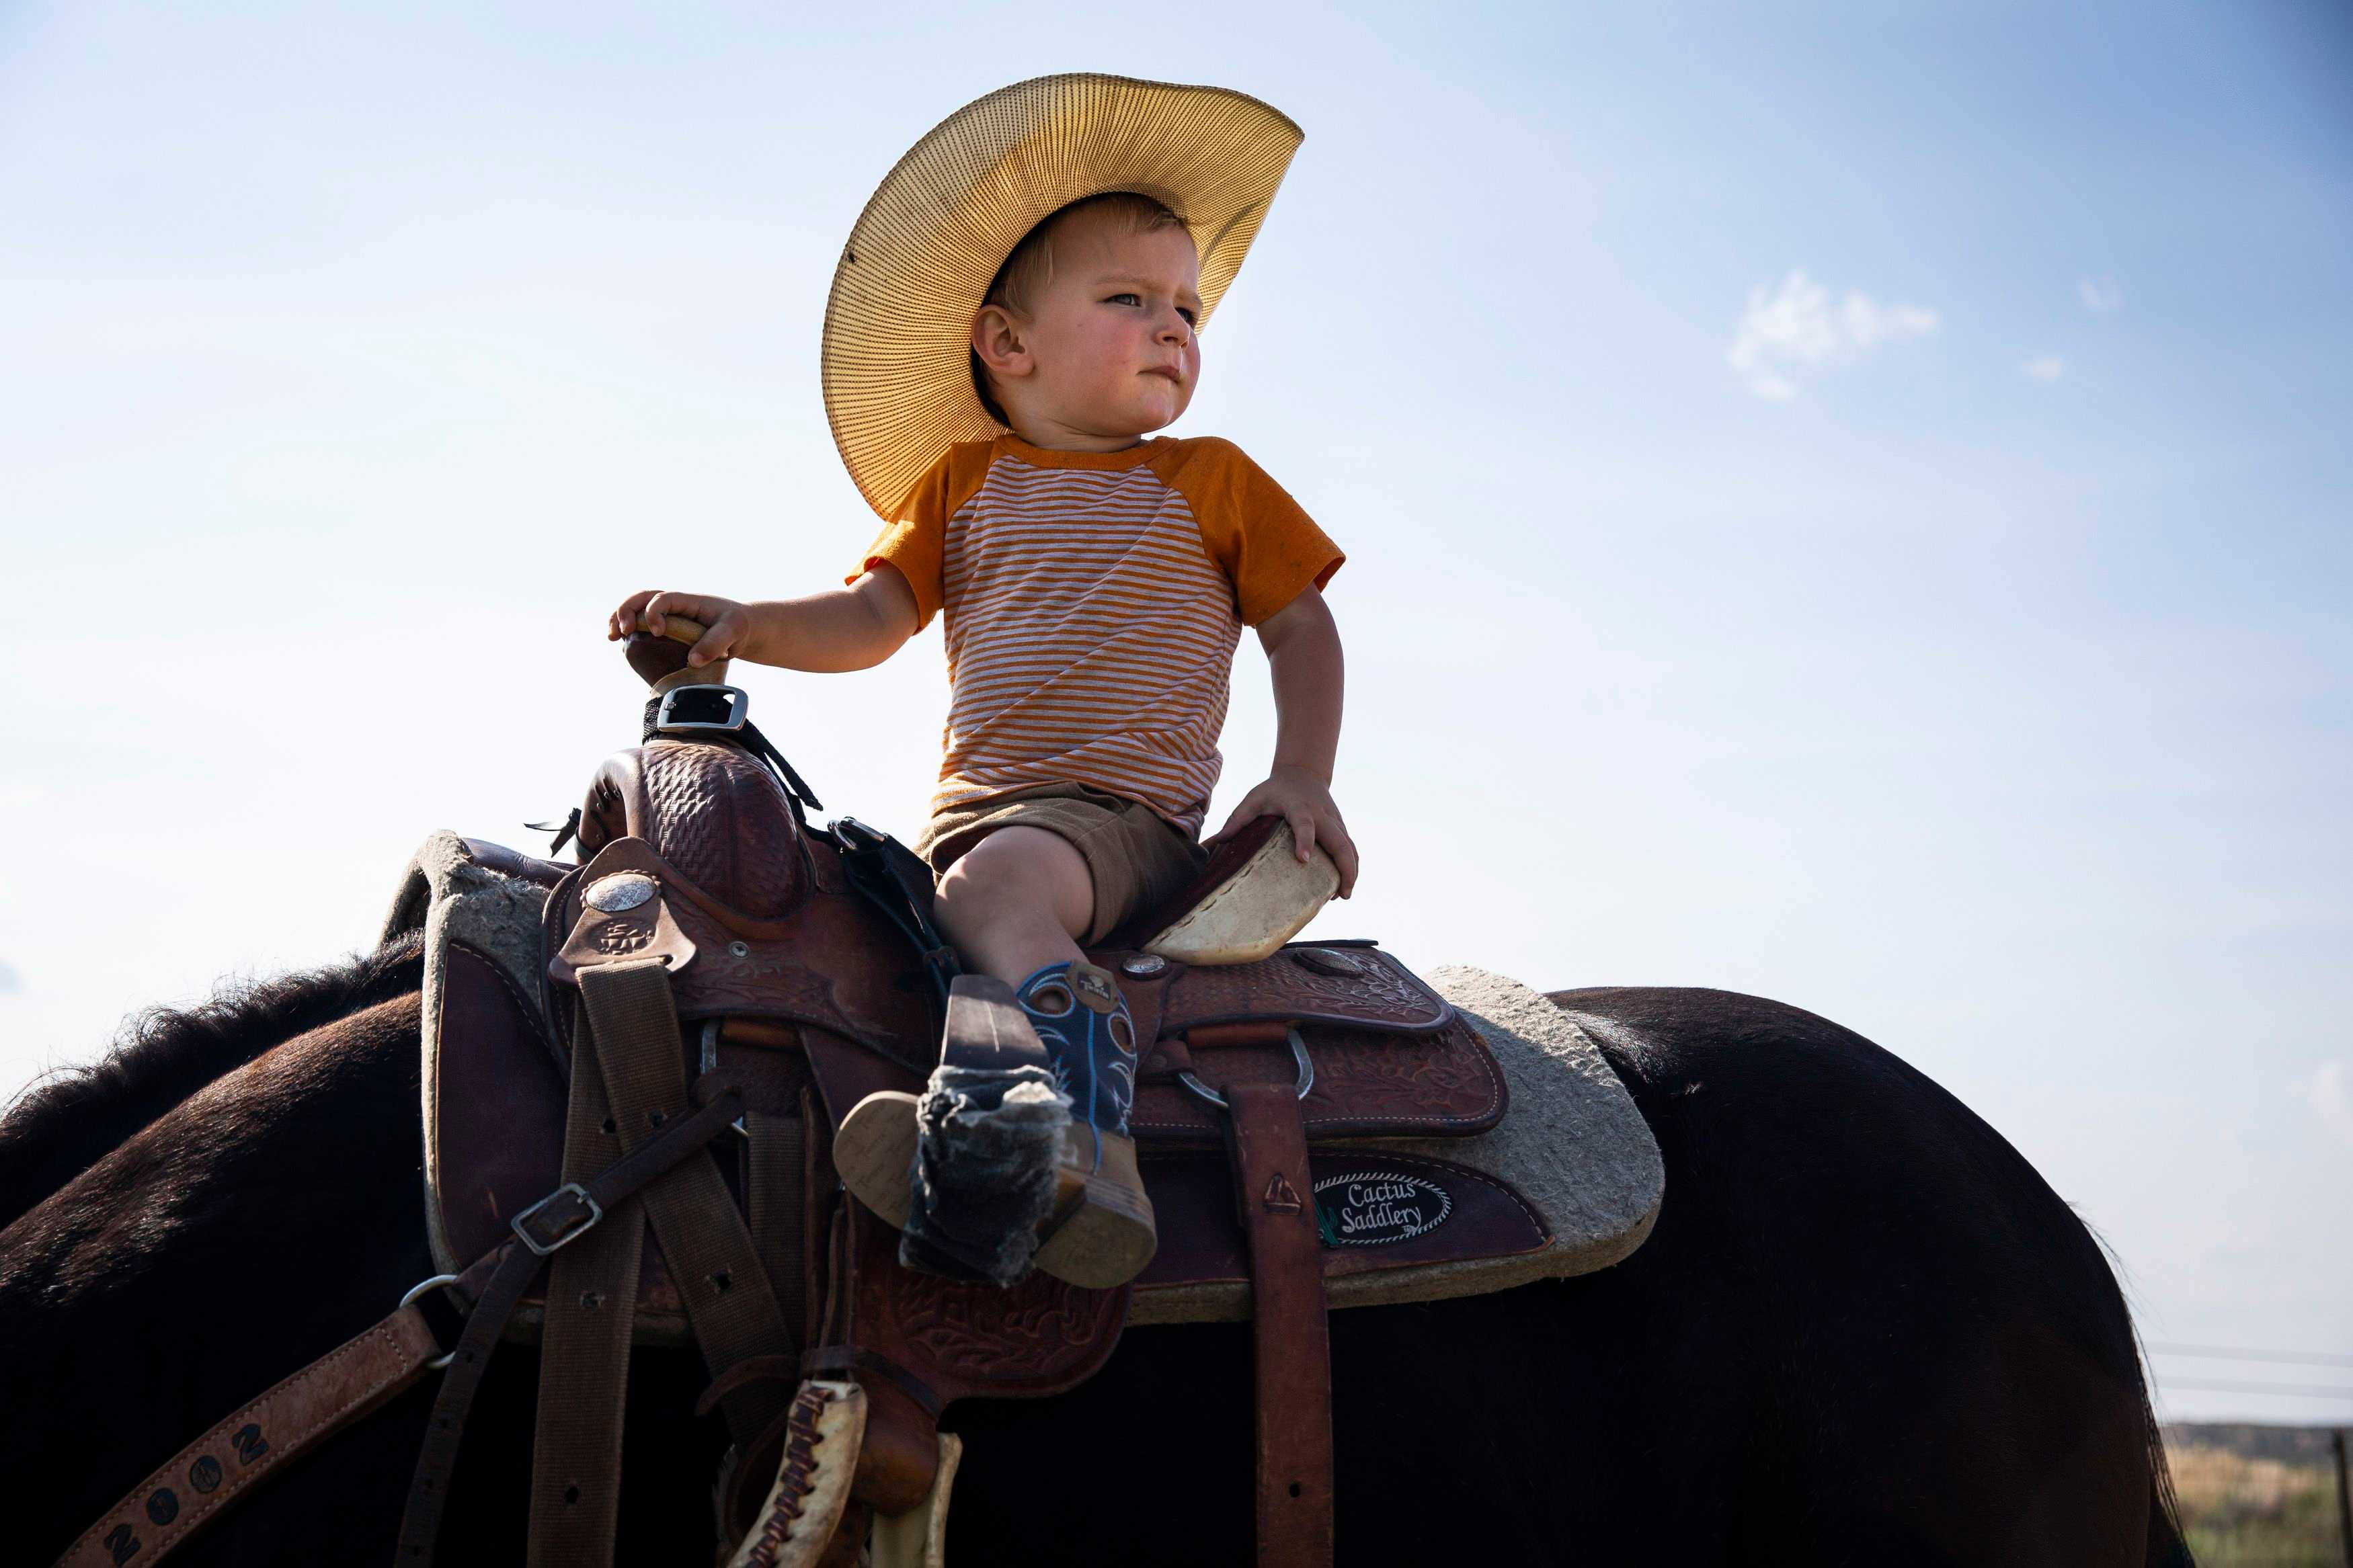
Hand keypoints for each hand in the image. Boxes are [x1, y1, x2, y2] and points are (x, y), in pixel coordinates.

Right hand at [606, 590, 749, 667]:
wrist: (740, 629)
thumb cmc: (736, 626)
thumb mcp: (733, 632)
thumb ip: (715, 643)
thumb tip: (692, 661)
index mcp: (687, 600)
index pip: (663, 598)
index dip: (654, 613)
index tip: (658, 632)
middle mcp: (672, 605)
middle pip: (641, 598)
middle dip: (625, 611)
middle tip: (619, 631)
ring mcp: (666, 615)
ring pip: (635, 609)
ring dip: (619, 619)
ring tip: (611, 637)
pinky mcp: (664, 629)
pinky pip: (640, 625)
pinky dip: (628, 632)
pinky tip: (622, 644)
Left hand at [1207, 766, 1358, 897]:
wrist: (1302, 772)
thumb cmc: (1272, 790)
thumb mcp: (1252, 800)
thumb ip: (1235, 821)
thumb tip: (1209, 846)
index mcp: (1299, 807)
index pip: (1304, 824)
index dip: (1305, 840)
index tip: (1303, 860)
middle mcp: (1322, 815)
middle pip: (1340, 841)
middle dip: (1344, 867)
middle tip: (1341, 894)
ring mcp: (1335, 822)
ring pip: (1350, 847)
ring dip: (1351, 871)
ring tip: (1343, 896)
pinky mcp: (1341, 828)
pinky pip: (1350, 848)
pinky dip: (1351, 867)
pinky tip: (1343, 887)